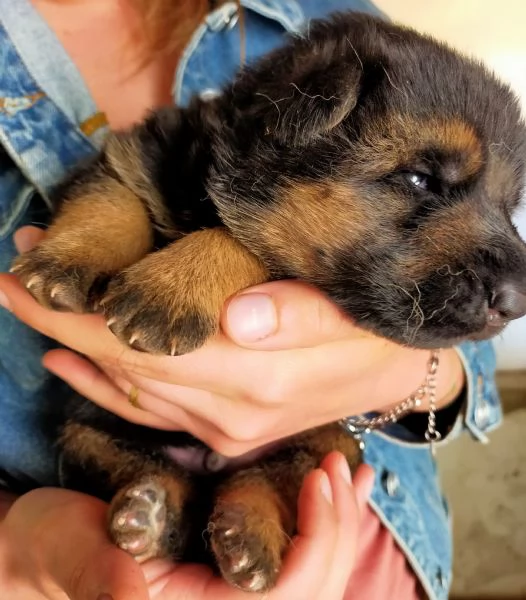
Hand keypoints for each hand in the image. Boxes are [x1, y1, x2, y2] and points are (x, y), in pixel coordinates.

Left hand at [0, 227, 463, 455]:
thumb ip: (305, 316)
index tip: (18, 277)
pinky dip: (107, 387)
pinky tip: (74, 364)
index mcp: (259, 376)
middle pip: (126, 366)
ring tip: (35, 304)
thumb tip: (238, 316)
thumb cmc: (381, 327)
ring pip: (132, 390)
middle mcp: (233, 414)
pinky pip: (153, 412)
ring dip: (78, 347)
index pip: (145, 344)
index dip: (77, 314)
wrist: (401, 372)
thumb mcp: (360, 311)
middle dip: (63, 321)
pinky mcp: (228, 434)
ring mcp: (227, 431)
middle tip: (17, 272)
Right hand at [0, 456, 373, 599]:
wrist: (46, 545)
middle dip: (338, 526)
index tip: (320, 477)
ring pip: (313, 575)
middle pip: (314, 587)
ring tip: (351, 474)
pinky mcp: (231, 571)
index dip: (317, 541)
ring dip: (340, 523)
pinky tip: (339, 490)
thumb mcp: (74, 554)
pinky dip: (322, 522)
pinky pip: (294, 558)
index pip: (286, 595)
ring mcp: (231, 593)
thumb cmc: (54, 548)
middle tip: (338, 466)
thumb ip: (105, 579)